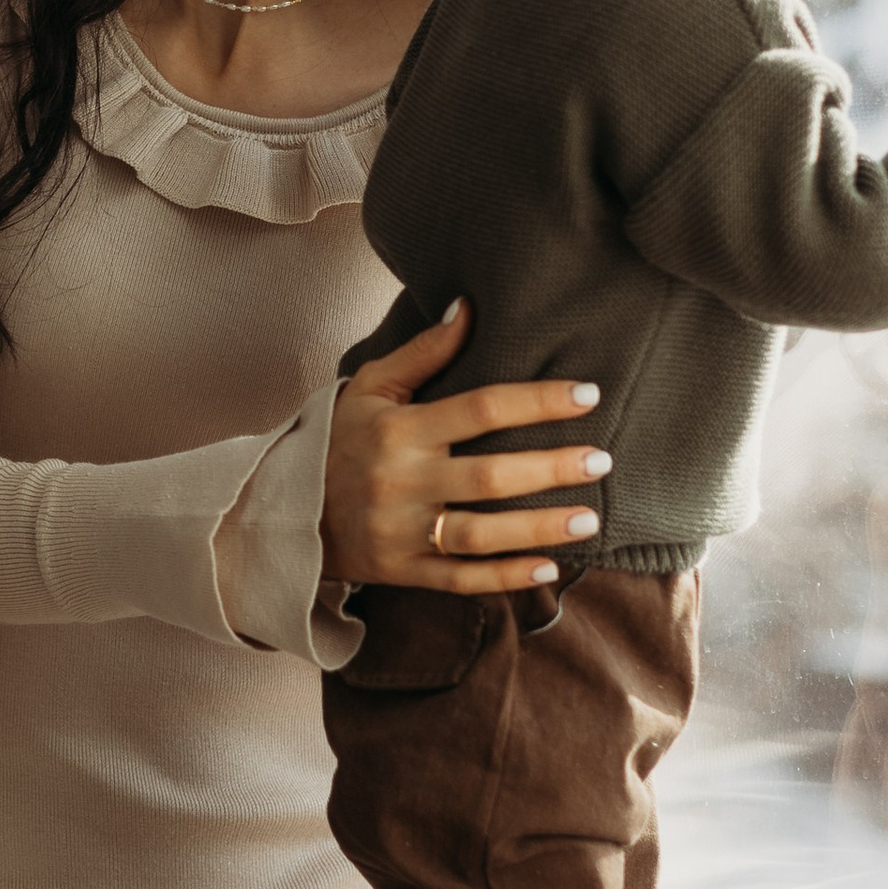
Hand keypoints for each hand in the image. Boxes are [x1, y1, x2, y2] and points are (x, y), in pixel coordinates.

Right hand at [321, 299, 608, 593]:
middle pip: (488, 477)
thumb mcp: (371, 387)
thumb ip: (422, 352)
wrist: (286, 510)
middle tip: (601, 459)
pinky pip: (460, 579)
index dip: (537, 401)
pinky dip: (505, 576)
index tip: (588, 395)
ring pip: (480, 534)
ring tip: (589, 518)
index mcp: (399, 431)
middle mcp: (401, 482)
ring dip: (539, 528)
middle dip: (550, 468)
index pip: (480, 409)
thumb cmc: (341, 439)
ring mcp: (401, 532)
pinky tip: (549, 568)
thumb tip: (469, 308)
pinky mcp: (403, 572)